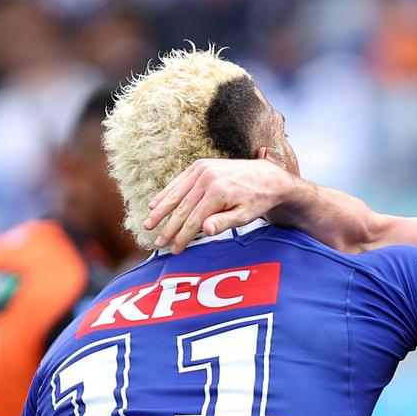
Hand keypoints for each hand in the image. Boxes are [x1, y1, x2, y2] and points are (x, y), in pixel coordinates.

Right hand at [144, 157, 295, 252]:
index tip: (174, 250)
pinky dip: (166, 193)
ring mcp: (202, 169)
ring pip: (176, 194)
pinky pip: (179, 182)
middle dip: (168, 227)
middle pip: (182, 208)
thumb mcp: (246, 215)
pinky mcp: (200, 165)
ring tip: (148, 225)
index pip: (194, 220)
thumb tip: (205, 229)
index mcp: (218, 192)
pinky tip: (154, 204)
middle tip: (157, 243)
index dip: (182, 237)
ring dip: (160, 210)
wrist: (268, 177)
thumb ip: (225, 222)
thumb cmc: (257, 200)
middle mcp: (207, 178)